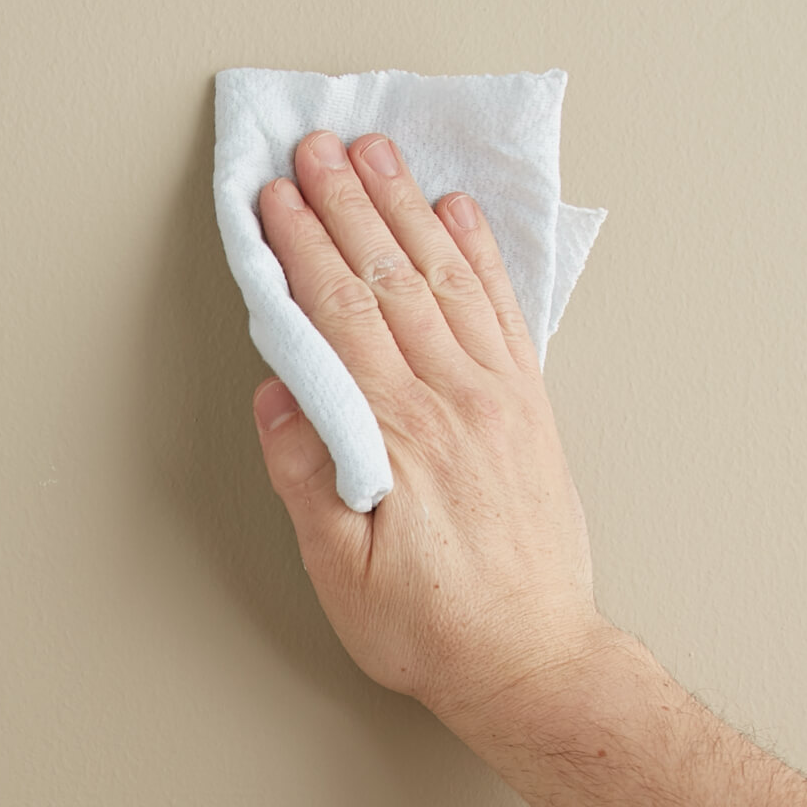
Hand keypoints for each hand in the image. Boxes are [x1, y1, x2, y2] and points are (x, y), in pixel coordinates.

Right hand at [251, 130, 605, 720]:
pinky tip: (458, 215)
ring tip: (375, 155)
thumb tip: (277, 397)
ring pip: (442, 278)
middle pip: (386, 278)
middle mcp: (452, 400)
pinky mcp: (529, 404)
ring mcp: (498, 396)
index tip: (273, 199)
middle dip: (344, 204)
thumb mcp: (341, 573)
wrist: (533, 659)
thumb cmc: (430, 627)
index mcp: (398, 435)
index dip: (301, 249)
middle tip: (314, 147)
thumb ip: (306, 479)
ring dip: (405, 208)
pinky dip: (479, 254)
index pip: (337, 317)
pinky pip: (503, 310)